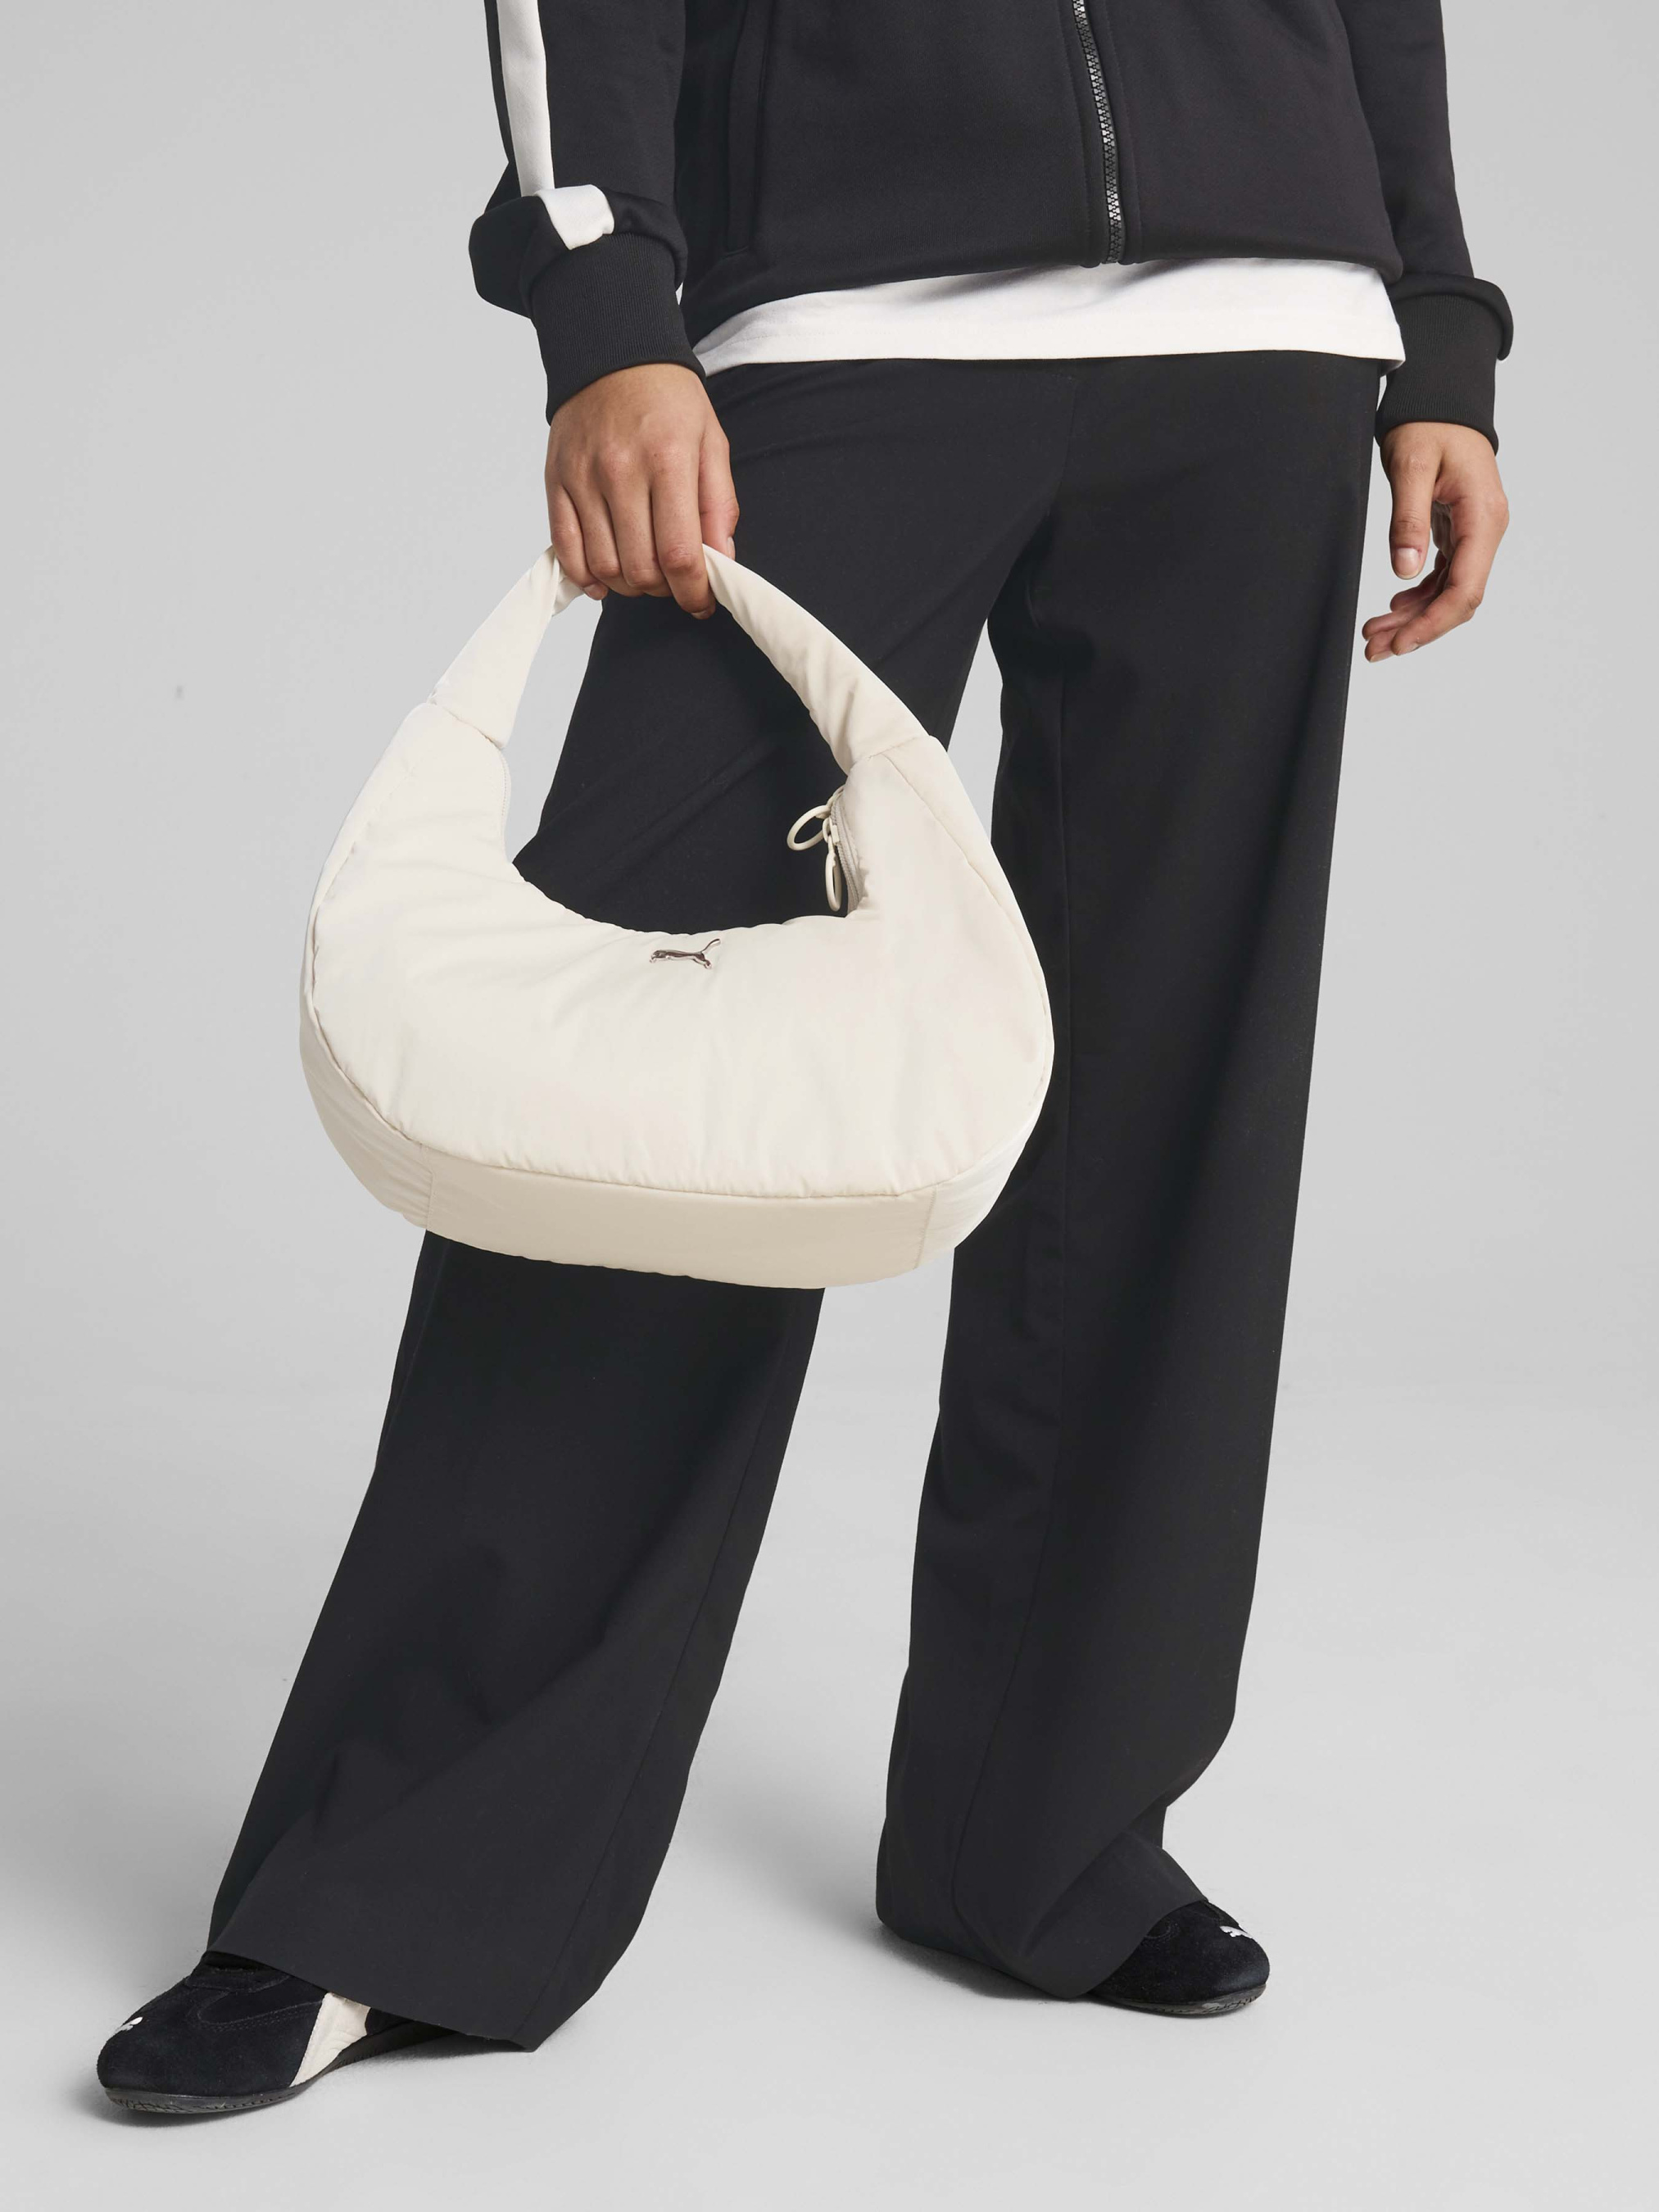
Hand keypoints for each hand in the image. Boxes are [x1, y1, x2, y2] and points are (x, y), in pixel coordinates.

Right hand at [545, 363, 737, 618]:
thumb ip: (719, 506)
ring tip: (644, 571)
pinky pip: (566, 549)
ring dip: (629, 585)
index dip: (694, 592)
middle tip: (674, 579)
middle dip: (663, 589)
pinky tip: (605, 575)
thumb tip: (722, 563)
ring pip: (604, 567)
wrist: (612, 354)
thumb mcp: (712, 443)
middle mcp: (621, 471)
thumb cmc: (668, 401)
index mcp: (667, 460)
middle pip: (641, 568)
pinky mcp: (556, 481)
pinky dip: (587, 575)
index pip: (679, 553)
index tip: (701, 601)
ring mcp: (583, 478)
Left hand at [1362, 421, 1508, 661]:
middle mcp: (1486, 529)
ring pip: (1449, 591)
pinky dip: (1419, 596)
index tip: (1398, 644)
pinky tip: (1394, 608)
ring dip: (1414, 617)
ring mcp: (1475, 532)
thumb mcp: (1411, 466)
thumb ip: (1408, 519)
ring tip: (1374, 635)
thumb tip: (1405, 572)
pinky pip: (1444, 575)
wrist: (1439, 399)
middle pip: (1457, 599)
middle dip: (1418, 629)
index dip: (1431, 623)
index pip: (1464, 589)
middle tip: (1374, 649)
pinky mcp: (1459, 530)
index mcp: (1482, 517)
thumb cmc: (1427, 425)